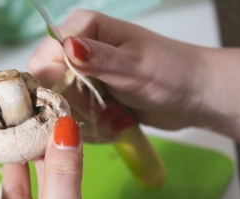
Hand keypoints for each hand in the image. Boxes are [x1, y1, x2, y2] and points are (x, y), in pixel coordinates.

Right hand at [28, 10, 206, 142]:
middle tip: (108, 110)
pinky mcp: (88, 96)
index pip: (43, 61)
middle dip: (77, 108)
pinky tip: (118, 121)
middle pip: (49, 88)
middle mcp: (75, 49)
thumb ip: (98, 58)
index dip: (61, 85)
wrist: (196, 95)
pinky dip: (95, 128)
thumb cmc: (172, 73)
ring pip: (60, 108)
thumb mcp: (134, 66)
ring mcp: (81, 74)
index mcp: (81, 28)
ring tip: (118, 116)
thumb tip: (67, 45)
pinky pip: (73, 120)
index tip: (90, 98)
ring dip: (89, 121)